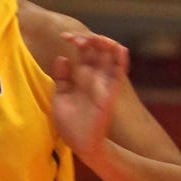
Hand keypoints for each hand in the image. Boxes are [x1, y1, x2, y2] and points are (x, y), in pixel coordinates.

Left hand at [51, 33, 128, 160]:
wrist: (79, 144)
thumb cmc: (70, 123)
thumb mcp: (60, 97)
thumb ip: (62, 78)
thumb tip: (62, 57)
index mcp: (82, 77)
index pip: (84, 52)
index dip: (76, 40)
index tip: (64, 36)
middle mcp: (94, 78)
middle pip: (97, 51)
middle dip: (88, 40)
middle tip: (75, 37)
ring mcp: (104, 85)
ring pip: (110, 59)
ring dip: (106, 45)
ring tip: (98, 37)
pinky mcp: (111, 94)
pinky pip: (119, 76)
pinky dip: (121, 62)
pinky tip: (120, 49)